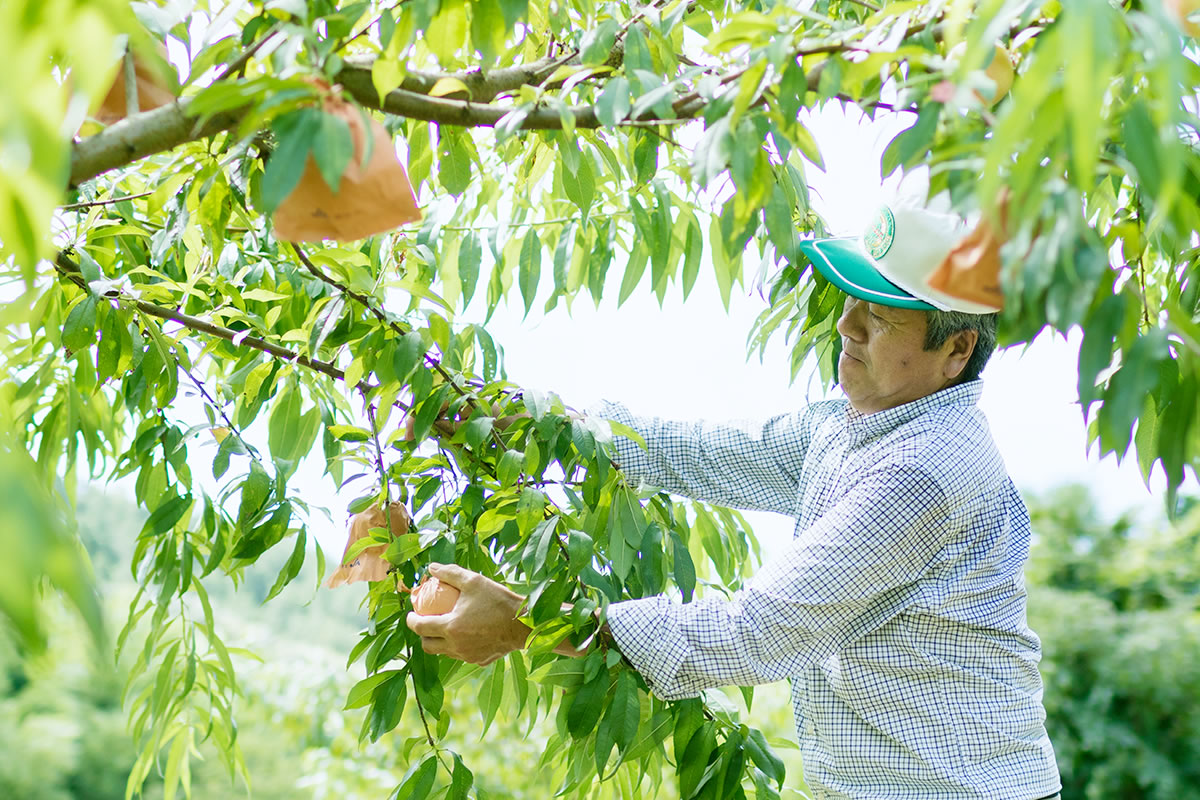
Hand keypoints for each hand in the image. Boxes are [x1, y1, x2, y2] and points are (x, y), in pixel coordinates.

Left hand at [405, 563, 529, 665]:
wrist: (525, 624)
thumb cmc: (499, 601)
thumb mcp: (474, 581)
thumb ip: (450, 573)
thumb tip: (431, 568)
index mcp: (450, 627)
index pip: (419, 627)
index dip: (411, 620)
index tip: (411, 613)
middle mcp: (455, 645)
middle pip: (428, 646)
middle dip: (422, 635)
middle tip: (426, 622)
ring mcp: (467, 656)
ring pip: (445, 652)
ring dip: (440, 641)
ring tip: (447, 626)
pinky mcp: (479, 660)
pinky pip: (463, 655)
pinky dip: (460, 645)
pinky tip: (468, 634)